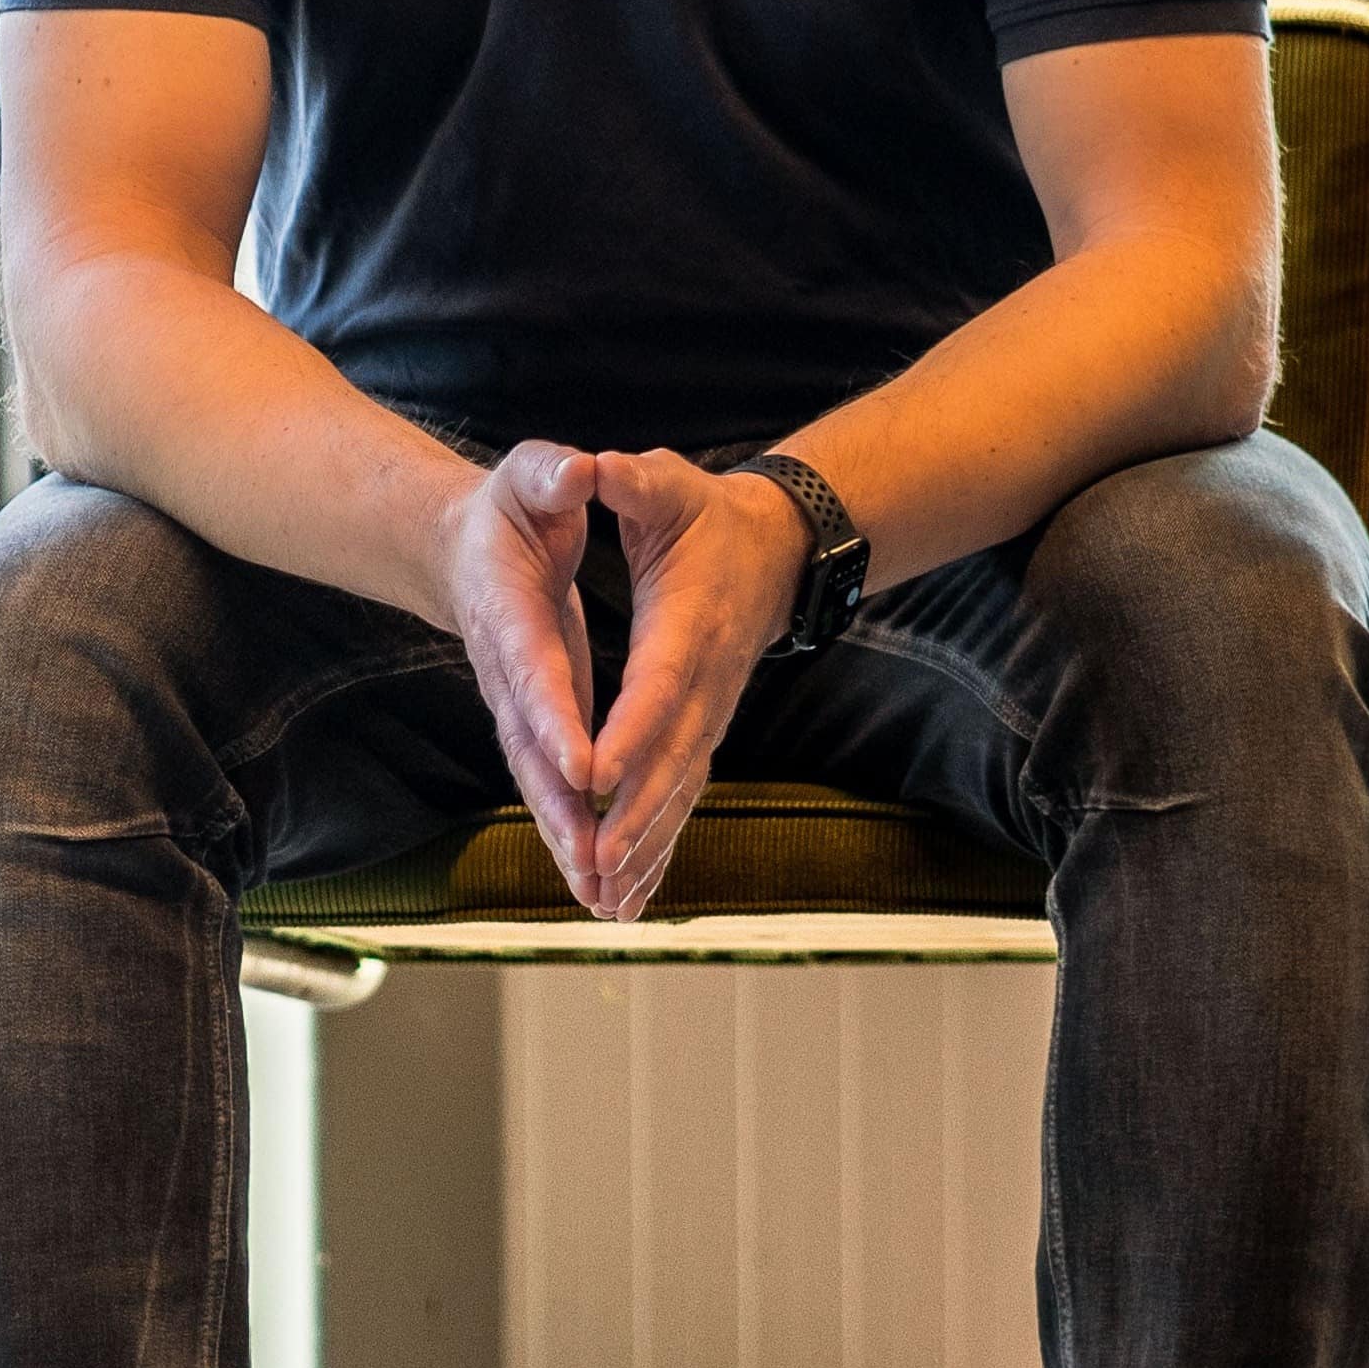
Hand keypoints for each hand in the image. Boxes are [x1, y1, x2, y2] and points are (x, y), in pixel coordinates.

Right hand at [430, 444, 602, 902]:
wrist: (461, 548)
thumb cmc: (507, 509)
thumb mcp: (530, 475)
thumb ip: (550, 475)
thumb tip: (577, 470)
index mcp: (510, 612)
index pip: (534, 668)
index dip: (556, 716)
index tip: (583, 763)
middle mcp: (507, 672)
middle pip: (531, 748)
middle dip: (561, 807)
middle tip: (593, 859)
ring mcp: (518, 707)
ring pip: (540, 782)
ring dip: (569, 841)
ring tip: (602, 898)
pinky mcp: (536, 727)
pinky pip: (554, 788)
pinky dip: (574, 837)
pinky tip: (602, 887)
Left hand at [577, 452, 810, 915]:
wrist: (775, 547)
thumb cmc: (705, 513)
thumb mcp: (665, 484)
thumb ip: (630, 480)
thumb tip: (593, 466)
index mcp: (688, 622)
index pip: (657, 683)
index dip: (629, 730)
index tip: (596, 775)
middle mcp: (706, 681)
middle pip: (669, 758)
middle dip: (631, 817)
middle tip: (594, 868)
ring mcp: (711, 714)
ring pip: (678, 791)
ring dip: (644, 848)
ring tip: (605, 901)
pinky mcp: (706, 733)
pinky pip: (683, 798)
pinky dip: (659, 848)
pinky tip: (630, 897)